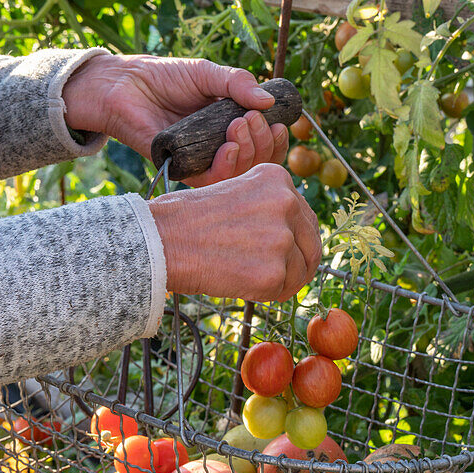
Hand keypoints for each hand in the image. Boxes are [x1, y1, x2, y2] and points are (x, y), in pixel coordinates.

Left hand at [63, 54, 288, 186]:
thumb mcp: (209, 74)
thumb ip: (238, 84)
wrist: (126, 84)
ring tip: (239, 127)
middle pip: (256, 164)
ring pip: (237, 176)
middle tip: (251, 119)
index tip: (278, 123)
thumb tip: (269, 101)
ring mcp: (201, 163)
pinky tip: (228, 149)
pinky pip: (210, 183)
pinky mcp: (181, 171)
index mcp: (231, 130)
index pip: (264, 147)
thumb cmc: (166, 78)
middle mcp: (219, 150)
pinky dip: (225, 169)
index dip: (275, 141)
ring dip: (247, 153)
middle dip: (262, 144)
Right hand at [149, 164, 320, 301]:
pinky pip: (286, 289)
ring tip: (252, 278)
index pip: (304, 215)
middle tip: (282, 275)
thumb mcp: (235, 192)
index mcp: (278, 178)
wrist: (162, 241)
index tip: (282, 251)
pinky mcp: (275, 272)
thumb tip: (292, 235)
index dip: (295, 238)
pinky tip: (245, 286)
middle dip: (299, 261)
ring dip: (283, 279)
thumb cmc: (187, 219)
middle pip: (311, 242)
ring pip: (302, 269)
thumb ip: (266, 208)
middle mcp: (287, 203)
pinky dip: (269, 293)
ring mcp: (283, 239)